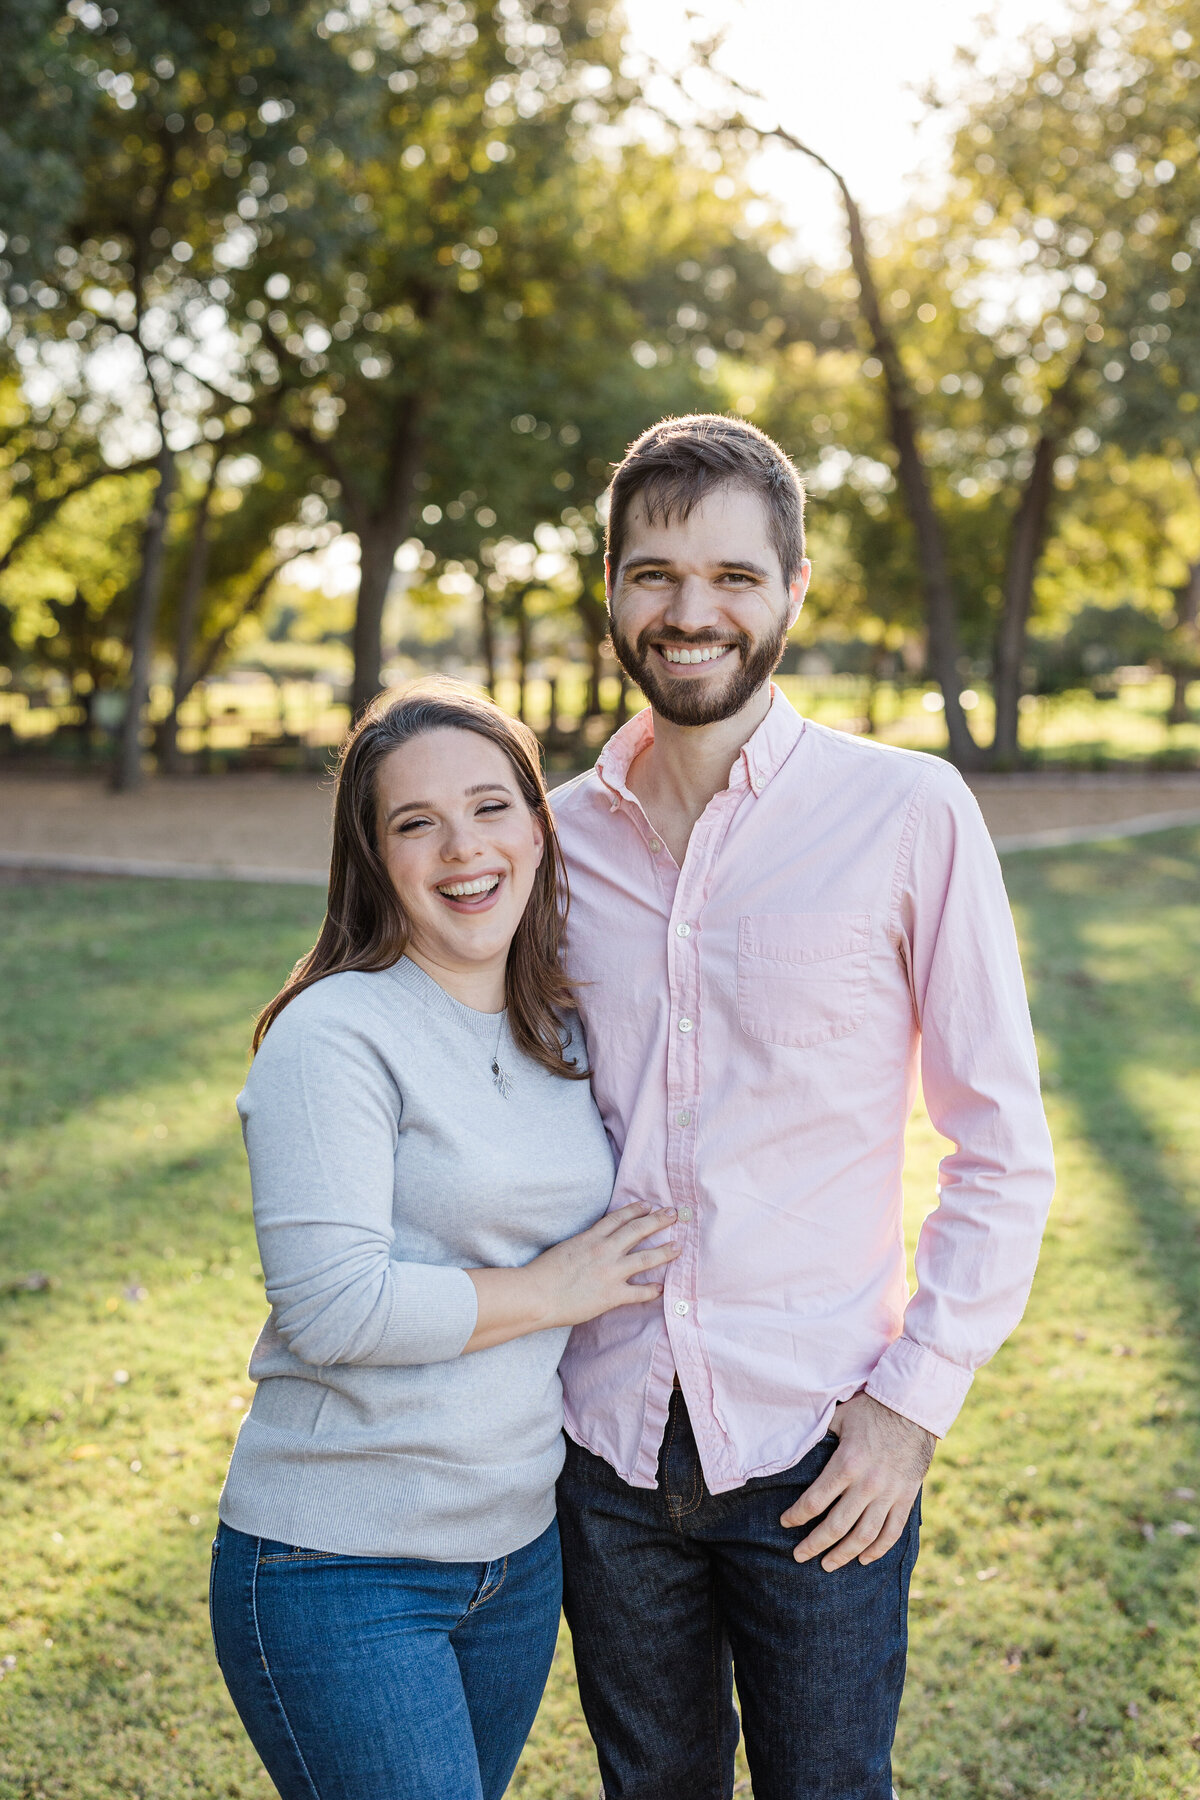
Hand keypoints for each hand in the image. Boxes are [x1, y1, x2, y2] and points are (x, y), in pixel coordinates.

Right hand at [529, 1201, 678, 1328]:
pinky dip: (652, 1291)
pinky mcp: (611, 1295)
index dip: (635, 1210)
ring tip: (678, 1247)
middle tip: (673, 1214)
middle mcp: (604, 1251)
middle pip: (637, 1230)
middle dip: (657, 1221)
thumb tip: (591, 1244)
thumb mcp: (564, 1248)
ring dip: (664, 1252)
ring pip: (645, 1258)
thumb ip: (582, 1244)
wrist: (537, 1295)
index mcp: (590, 1237)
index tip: (648, 1205)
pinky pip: (638, 1292)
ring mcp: (610, 1273)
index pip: (618, 1218)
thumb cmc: (542, 1273)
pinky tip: (662, 1288)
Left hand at [780, 1393, 934, 1572]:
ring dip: (843, 1554)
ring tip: (827, 1565)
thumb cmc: (870, 1409)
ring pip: (864, 1536)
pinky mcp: (906, 1497)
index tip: (785, 1522)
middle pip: (836, 1526)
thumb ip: (819, 1438)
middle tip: (799, 1556)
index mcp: (847, 1464)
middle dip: (814, 1545)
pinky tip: (864, 1559)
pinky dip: (878, 1550)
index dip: (796, 1516)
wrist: (913, 1408)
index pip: (815, 1501)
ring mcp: (889, 1494)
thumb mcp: (839, 1418)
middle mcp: (868, 1484)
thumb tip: (794, 1448)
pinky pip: (892, 1532)